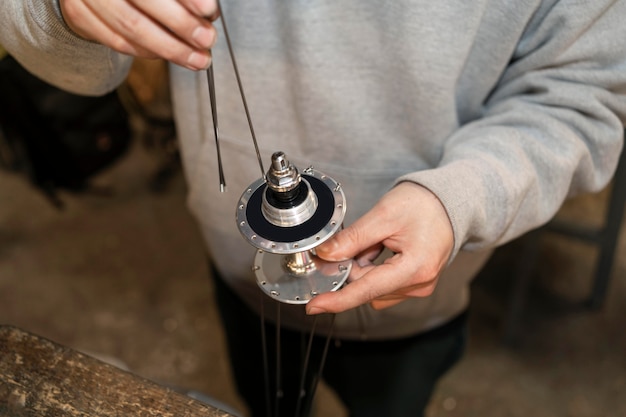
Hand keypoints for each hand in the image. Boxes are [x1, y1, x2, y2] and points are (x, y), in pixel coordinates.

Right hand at [59, 0, 218, 69]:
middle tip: (207, 39)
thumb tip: (207, 10)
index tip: (209, 10)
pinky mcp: (79, 15)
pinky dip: (147, 52)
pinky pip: (116, 41)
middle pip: (144, 1)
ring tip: (197, 58)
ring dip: (170, 48)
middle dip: (182, 25)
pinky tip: (169, 54)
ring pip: (130, 27)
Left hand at [306, 182, 453, 313]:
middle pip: (367, 287)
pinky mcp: (415, 284)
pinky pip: (383, 283)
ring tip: (377, 240)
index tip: (314, 306)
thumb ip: (353, 238)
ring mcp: (419, 286)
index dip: (337, 300)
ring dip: (363, 267)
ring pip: (373, 287)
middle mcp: (419, 284)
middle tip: (354, 240)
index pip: (367, 290)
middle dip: (352, 267)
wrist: (451, 201)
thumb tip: (326, 254)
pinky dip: (374, 268)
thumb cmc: (424, 204)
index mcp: (415, 269)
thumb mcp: (384, 215)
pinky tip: (381, 247)